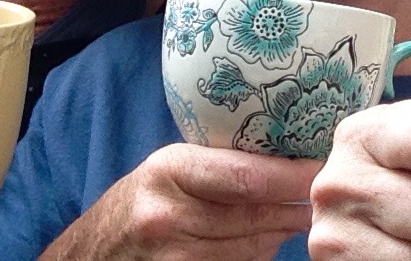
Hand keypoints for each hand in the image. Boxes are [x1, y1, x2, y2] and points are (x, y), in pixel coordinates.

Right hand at [39, 143, 318, 260]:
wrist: (89, 254)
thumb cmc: (138, 202)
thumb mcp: (167, 168)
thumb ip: (217, 165)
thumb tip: (285, 158)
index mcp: (170, 170)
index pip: (247, 176)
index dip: (291, 176)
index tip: (321, 170)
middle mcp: (169, 215)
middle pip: (254, 217)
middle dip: (293, 208)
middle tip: (321, 198)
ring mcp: (172, 257)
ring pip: (250, 249)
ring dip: (278, 235)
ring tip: (296, 218)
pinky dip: (255, 257)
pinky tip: (266, 243)